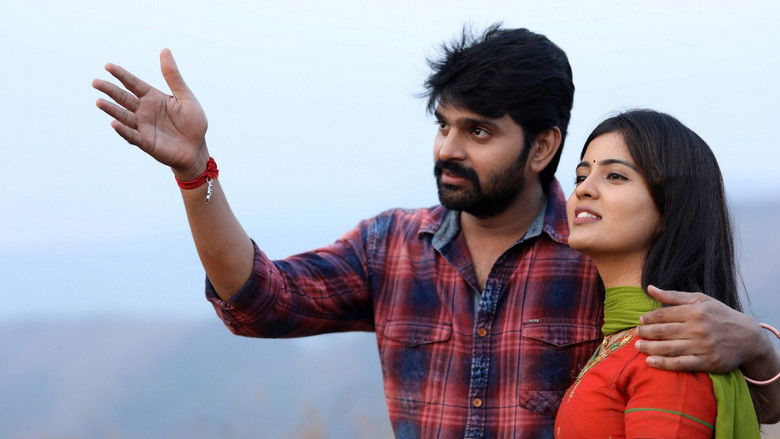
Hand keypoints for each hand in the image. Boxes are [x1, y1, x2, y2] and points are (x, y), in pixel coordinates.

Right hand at [93, 49, 208, 179]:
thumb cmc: (193, 123)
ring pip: (124, 117)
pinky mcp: (146, 143)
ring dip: (112, 110)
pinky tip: (114, 124)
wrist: (197, 149)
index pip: (133, 84)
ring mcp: (144, 127)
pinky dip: (123, 131)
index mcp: (153, 97)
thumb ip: (173, 76)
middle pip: (124, 98)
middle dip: (110, 90)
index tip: (108, 66)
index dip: (121, 75)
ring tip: (99, 102)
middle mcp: (144, 111)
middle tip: (95, 82)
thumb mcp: (185, 97)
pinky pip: (133, 136)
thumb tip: (164, 50)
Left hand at [635, 285, 762, 372]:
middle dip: (646, 333)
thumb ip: (673, 296)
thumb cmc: (719, 315)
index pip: (664, 315)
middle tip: (636, 333)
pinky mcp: (707, 362)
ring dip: (650, 348)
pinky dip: (664, 364)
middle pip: (663, 332)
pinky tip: (650, 362)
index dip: (649, 318)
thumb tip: (650, 288)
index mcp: (695, 311)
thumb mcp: (700, 300)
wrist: (748, 338)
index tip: (640, 320)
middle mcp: (698, 328)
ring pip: (669, 348)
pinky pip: (681, 364)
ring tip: (638, 347)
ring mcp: (702, 346)